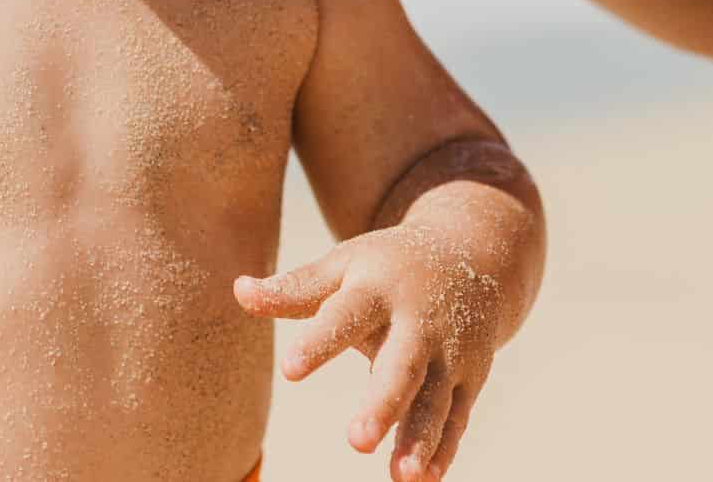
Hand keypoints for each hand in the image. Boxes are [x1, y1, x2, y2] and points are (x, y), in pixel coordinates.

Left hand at [234, 224, 521, 479]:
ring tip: (400, 475)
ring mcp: (450, 352)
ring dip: (420, 438)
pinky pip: (456, 417)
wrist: (474, 252)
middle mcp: (419, 323)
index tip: (289, 369)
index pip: (345, 316)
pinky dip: (443, 448)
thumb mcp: (343, 266)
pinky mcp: (470, 377)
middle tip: (356, 441)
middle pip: (401, 366)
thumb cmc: (387, 267)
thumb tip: (238, 290)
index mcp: (379, 290)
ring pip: (435, 400)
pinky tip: (424, 479)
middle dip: (382, 404)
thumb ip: (295, 287)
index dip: (318, 343)